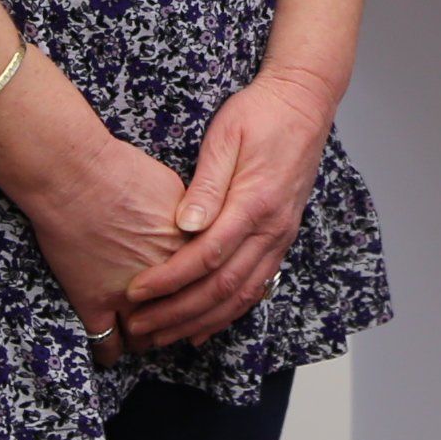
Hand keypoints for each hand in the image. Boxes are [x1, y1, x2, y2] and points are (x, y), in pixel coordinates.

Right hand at [19, 138, 190, 353]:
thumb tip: (195, 233)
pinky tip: (111, 350)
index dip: (201, 298)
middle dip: (177, 322)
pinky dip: (111, 352)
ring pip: (146, 336)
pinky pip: (106, 344)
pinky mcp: (93, 303)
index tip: (195, 300)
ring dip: (147, 337)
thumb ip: (190, 221)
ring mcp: (129, 296)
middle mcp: (166, 279)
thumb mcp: (174, 190)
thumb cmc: (122, 171)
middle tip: (170, 323)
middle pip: (181, 317)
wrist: (76, 175)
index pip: (207, 290)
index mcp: (190, 251)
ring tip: (143, 334)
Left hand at [122, 64, 341, 347]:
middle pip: (223, 287)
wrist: (304, 103)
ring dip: (201, 321)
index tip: (136, 292)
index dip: (169, 279)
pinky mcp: (282, 238)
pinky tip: (204, 326)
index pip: (207, 255)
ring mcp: (281, 236)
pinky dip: (229, 312)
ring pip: (242, 295)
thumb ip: (207, 184)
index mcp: (255, 202)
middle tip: (141, 326)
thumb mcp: (226, 136)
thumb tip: (185, 225)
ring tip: (164, 336)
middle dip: (178, 312)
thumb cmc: (260, 113)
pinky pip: (257, 286)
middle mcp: (272, 227)